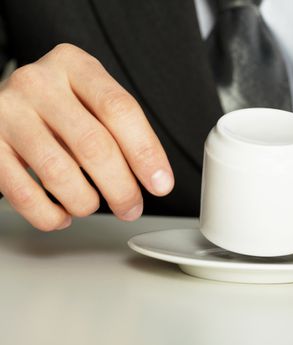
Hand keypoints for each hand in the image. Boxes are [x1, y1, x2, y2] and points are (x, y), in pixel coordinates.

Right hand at [0, 44, 173, 230]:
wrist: (6, 102)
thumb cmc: (62, 104)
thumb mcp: (92, 99)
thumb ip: (123, 130)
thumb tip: (155, 178)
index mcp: (74, 65)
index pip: (119, 110)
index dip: (146, 153)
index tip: (161, 184)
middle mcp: (38, 83)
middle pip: (93, 145)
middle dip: (121, 187)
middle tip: (131, 207)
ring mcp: (7, 112)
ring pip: (59, 173)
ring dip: (85, 202)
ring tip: (91, 205)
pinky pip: (23, 194)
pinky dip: (49, 215)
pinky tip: (62, 214)